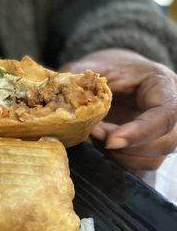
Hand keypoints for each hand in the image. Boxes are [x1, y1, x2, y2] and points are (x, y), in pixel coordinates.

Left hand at [62, 48, 176, 170]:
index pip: (165, 115)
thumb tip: (64, 85)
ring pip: (153, 158)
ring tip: (95, 136)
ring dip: (120, 155)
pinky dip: (120, 161)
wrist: (115, 74)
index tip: (110, 141)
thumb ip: (80, 74)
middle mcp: (171, 110)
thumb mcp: (92, 65)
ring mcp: (163, 131)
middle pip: (164, 142)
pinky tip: (101, 146)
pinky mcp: (151, 146)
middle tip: (95, 134)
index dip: (140, 132)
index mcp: (162, 84)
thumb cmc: (106, 67)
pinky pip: (142, 165)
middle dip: (126, 146)